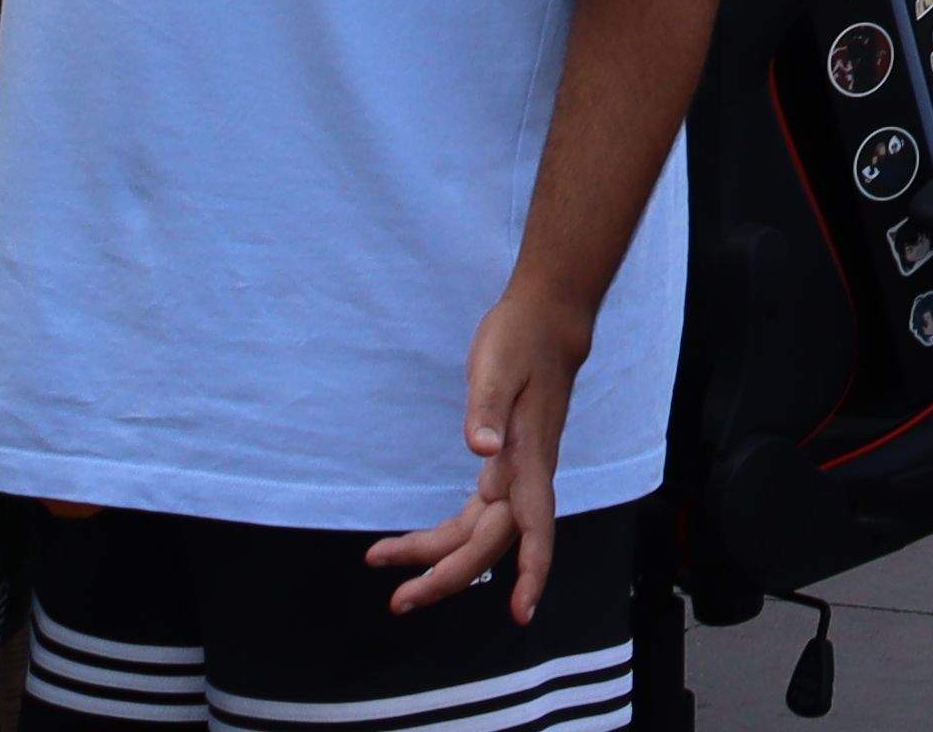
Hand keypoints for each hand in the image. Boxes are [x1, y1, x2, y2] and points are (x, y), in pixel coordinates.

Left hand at [370, 275, 592, 620]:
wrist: (547, 320)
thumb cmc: (522, 339)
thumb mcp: (497, 366)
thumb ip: (487, 409)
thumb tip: (481, 451)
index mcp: (528, 457)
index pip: (534, 525)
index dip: (532, 571)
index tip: (520, 613)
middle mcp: (525, 474)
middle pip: (490, 544)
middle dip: (447, 577)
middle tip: (398, 601)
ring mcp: (516, 473)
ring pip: (478, 534)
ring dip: (437, 560)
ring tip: (385, 564)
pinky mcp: (504, 466)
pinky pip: (474, 517)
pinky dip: (446, 536)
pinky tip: (415, 545)